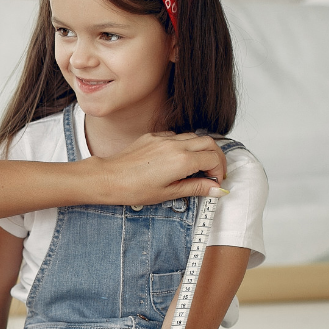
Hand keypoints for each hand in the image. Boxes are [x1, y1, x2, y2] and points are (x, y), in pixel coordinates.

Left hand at [91, 132, 228, 205]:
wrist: (108, 178)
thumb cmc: (133, 188)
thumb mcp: (168, 193)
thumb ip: (195, 187)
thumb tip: (215, 188)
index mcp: (182, 160)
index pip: (213, 159)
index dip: (219, 171)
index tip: (215, 182)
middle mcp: (175, 145)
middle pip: (209, 142)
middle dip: (217, 157)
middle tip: (214, 172)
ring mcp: (164, 138)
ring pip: (194, 136)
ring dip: (202, 149)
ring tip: (198, 167)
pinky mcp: (154, 136)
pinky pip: (177, 135)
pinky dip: (185, 144)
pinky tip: (179, 159)